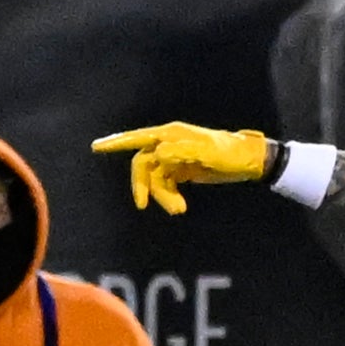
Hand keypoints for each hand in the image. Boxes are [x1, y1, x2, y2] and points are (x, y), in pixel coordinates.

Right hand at [89, 123, 271, 214]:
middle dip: (143, 186)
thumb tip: (158, 154)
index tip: (96, 147)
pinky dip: (169, 197)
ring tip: (179, 210)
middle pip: (143, 165)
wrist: (248, 162)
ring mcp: (175, 158)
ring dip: (161, 196)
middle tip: (142, 205)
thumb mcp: (209, 152)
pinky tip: (180, 206)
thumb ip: (182, 151)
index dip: (117, 142)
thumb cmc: (230, 154)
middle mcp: (169, 144)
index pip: (139, 138)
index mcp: (172, 135)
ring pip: (155, 179)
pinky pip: (165, 185)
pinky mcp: (181, 171)